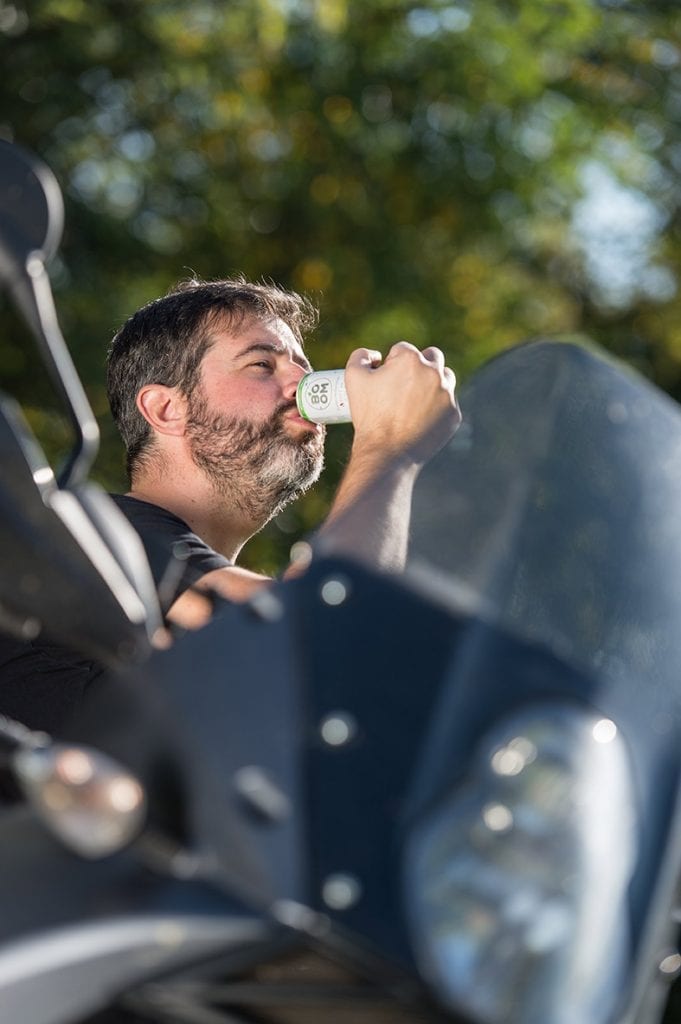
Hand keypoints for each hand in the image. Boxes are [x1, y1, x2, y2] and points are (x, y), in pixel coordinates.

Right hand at [344, 342, 460, 465]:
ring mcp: (447, 394)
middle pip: (431, 356)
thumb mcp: (352, 379)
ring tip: (416, 399)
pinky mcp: (453, 414)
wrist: (388, 454)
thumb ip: (361, 356)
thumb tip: (375, 355)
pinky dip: (437, 407)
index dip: (391, 363)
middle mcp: (434, 372)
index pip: (402, 350)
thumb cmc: (370, 417)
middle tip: (405, 385)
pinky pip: (448, 403)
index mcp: (410, 359)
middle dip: (420, 365)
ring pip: (445, 377)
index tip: (386, 380)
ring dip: (434, 382)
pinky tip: (422, 418)